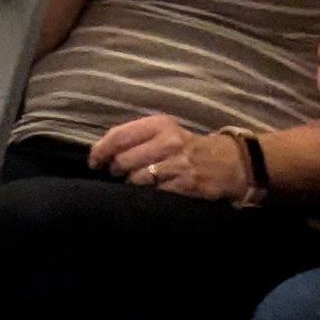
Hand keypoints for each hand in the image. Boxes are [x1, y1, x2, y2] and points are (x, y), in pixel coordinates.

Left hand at [89, 111, 250, 201]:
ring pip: (135, 179)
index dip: (100, 151)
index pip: (118, 136)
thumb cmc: (185, 146)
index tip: (94, 162)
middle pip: (123, 160)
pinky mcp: (184, 185)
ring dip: (131, 185)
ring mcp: (176, 164)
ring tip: (137, 184)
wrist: (225, 161)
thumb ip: (134, 137)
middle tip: (119, 174)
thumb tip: (100, 152)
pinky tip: (150, 193)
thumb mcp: (163, 131)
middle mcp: (167, 141)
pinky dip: (147, 195)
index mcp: (158, 124)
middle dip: (116, 171)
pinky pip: (153, 193)